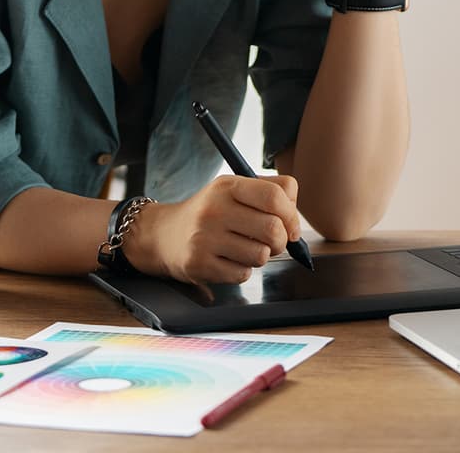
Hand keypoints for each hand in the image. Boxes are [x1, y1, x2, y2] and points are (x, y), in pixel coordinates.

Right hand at [123, 174, 302, 284]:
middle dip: (280, 241)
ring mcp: (205, 237)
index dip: (292, 214)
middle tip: (271, 242)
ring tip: (244, 249)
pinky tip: (227, 260)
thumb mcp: (233, 191)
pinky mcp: (199, 264)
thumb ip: (269, 191)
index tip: (291, 226)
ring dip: (259, 257)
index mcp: (227, 186)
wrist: (163, 235)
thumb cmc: (210, 214)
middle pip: (273, 229)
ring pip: (260, 255)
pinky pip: (242, 274)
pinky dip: (242, 271)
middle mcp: (214, 209)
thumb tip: (296, 214)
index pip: (275, 196)